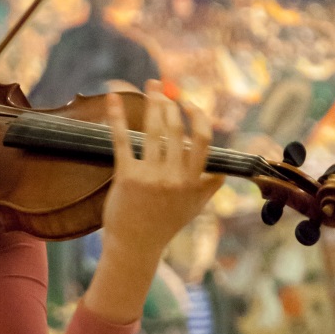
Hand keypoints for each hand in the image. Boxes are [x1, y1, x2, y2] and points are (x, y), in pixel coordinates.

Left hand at [82, 83, 221, 324]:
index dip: (198, 116)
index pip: (203, 140)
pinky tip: (112, 98)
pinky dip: (116, 116)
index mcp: (192, 181)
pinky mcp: (127, 177)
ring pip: (154, 130)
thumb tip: (222, 174)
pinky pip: (122, 139)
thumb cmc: (163, 227)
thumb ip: (208, 189)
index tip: (189, 103)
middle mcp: (174, 177)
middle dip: (169, 102)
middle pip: (176, 128)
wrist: (134, 247)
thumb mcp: (193, 210)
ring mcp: (151, 176)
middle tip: (162, 87)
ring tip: (150, 86)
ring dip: (152, 102)